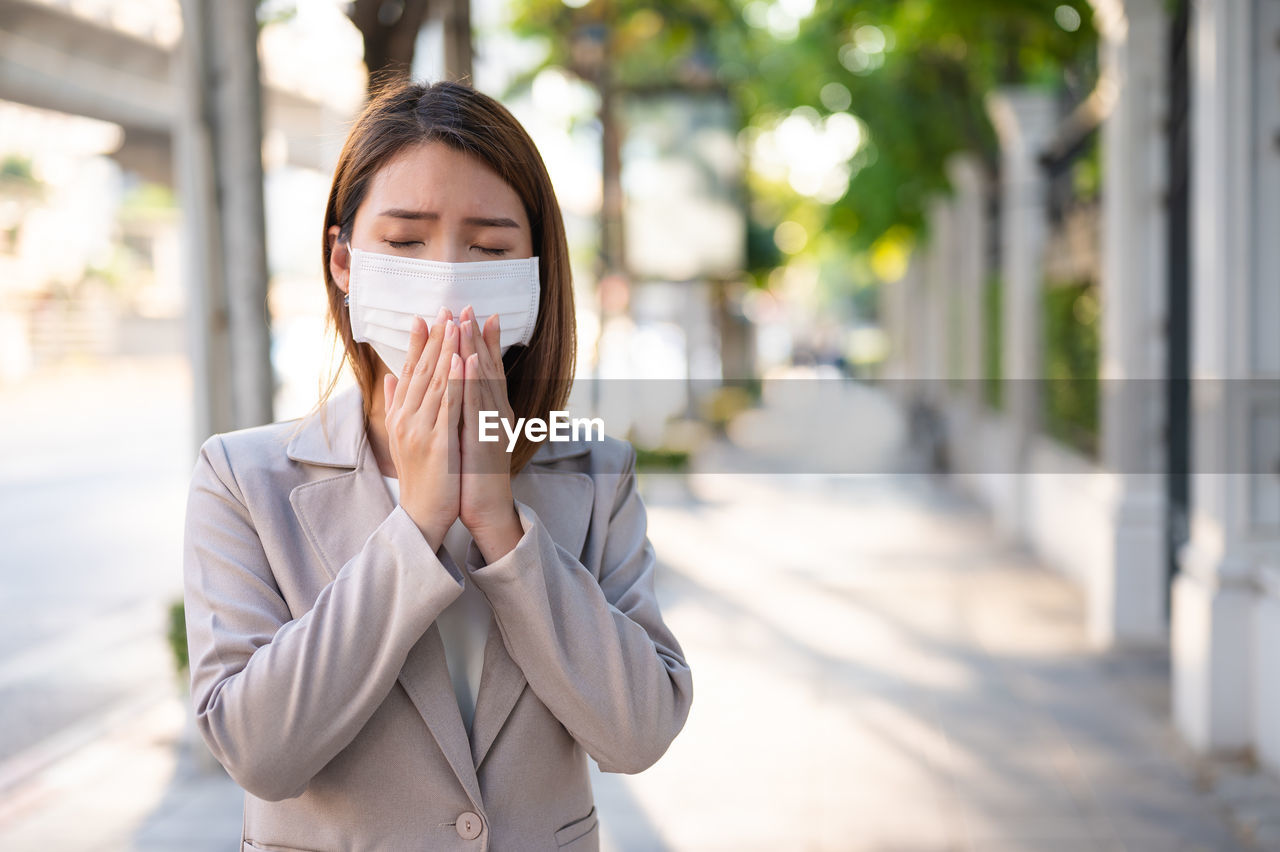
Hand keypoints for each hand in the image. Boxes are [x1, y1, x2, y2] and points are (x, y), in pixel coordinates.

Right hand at [383, 307, 462, 549]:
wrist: (422, 514)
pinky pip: (449, 406)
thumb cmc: (419, 477)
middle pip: (422, 371)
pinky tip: (462, 360)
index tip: (425, 315)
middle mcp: (406, 418)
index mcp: (401, 415)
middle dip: (435, 338)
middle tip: (445, 307)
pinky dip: (456, 381)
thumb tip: (389, 376)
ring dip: (446, 350)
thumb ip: (397, 404)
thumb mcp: (403, 436)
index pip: (410, 372)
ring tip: (455, 323)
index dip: (418, 343)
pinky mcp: (437, 443)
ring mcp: (420, 429)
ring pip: (436, 382)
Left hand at [458, 304, 522, 560]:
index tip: (479, 313)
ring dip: (474, 349)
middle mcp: (497, 415)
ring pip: (483, 382)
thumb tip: (455, 386)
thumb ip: (463, 409)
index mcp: (492, 413)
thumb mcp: (467, 435)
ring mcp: (492, 427)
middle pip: (488, 369)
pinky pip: (476, 405)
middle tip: (472, 306)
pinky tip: (465, 360)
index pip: (488, 370)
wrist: (485, 510)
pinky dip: (472, 381)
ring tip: (467, 322)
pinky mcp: (484, 440)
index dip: (484, 341)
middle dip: (478, 337)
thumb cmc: (473, 474)